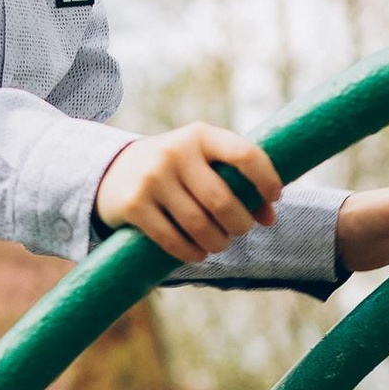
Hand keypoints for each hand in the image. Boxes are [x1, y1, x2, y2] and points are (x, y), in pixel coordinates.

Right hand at [93, 123, 282, 260]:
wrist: (114, 171)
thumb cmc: (177, 170)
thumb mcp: (204, 163)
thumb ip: (237, 182)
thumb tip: (269, 218)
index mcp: (200, 135)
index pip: (244, 154)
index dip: (266, 179)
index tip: (274, 197)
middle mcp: (175, 152)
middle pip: (222, 200)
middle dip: (239, 224)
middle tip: (240, 230)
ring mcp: (152, 178)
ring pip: (198, 224)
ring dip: (217, 242)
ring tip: (220, 244)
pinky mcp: (134, 204)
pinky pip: (171, 239)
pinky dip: (191, 253)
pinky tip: (198, 254)